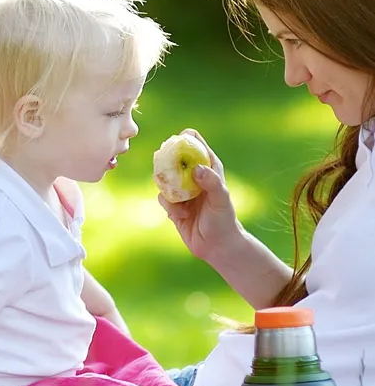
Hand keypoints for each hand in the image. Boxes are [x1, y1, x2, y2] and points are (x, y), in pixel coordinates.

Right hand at [157, 130, 240, 266]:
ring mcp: (182, 190)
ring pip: (164, 177)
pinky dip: (168, 205)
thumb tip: (196, 168)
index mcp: (209, 169)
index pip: (196, 145)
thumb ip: (211, 182)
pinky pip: (162, 197)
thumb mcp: (221, 199)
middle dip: (167, 161)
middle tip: (167, 168)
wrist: (217, 246)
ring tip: (179, 200)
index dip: (186, 139)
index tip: (177, 140)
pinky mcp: (173, 205)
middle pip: (174, 157)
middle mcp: (194, 177)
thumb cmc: (224, 220)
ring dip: (167, 186)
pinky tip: (180, 215)